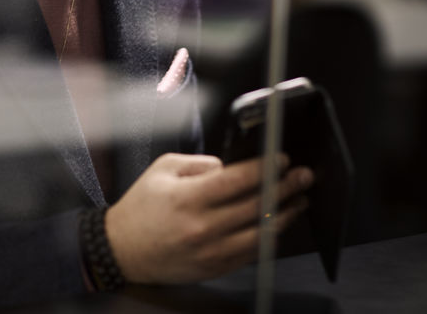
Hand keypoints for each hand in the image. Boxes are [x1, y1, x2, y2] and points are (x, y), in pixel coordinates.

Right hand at [103, 152, 312, 283]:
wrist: (123, 250)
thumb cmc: (142, 206)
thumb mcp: (164, 169)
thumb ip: (200, 164)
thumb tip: (232, 166)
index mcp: (188, 198)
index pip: (238, 180)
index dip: (265, 168)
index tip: (282, 159)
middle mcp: (202, 227)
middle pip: (257, 206)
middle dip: (286, 188)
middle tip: (303, 176)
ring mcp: (211, 251)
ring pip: (261, 234)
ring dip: (285, 215)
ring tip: (299, 201)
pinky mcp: (214, 267)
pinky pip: (251, 253)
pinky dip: (269, 238)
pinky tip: (278, 225)